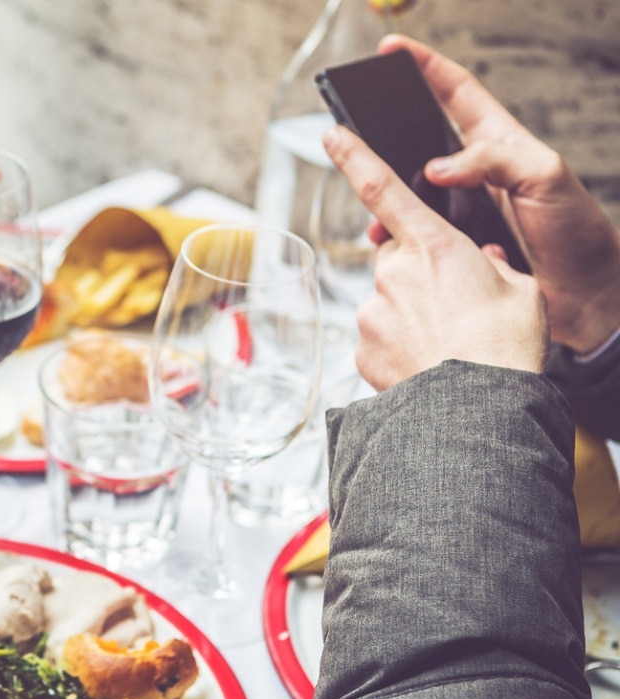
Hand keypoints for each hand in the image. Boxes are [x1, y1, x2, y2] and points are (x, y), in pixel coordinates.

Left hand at [324, 124, 547, 390]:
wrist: (477, 409)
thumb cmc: (506, 347)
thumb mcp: (520, 290)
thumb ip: (493, 267)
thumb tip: (483, 265)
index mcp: (433, 246)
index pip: (382, 188)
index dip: (354, 156)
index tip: (332, 134)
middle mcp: (392, 273)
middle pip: (396, 260)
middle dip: (417, 275)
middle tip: (453, 306)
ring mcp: (371, 312)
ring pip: (386, 304)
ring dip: (410, 316)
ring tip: (447, 344)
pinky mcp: (360, 349)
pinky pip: (378, 339)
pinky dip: (398, 348)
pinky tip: (426, 363)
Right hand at [376, 35, 619, 353]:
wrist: (582, 297)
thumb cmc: (576, 234)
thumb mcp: (546, 177)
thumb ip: (493, 160)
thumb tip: (437, 167)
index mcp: (498, 144)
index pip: (455, 92)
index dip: (424, 67)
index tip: (392, 51)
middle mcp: (473, 174)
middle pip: (417, 144)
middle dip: (384, 140)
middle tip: (356, 135)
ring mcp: (460, 209)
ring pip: (408, 195)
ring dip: (385, 202)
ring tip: (374, 216)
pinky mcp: (452, 245)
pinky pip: (413, 234)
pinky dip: (396, 239)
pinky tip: (390, 245)